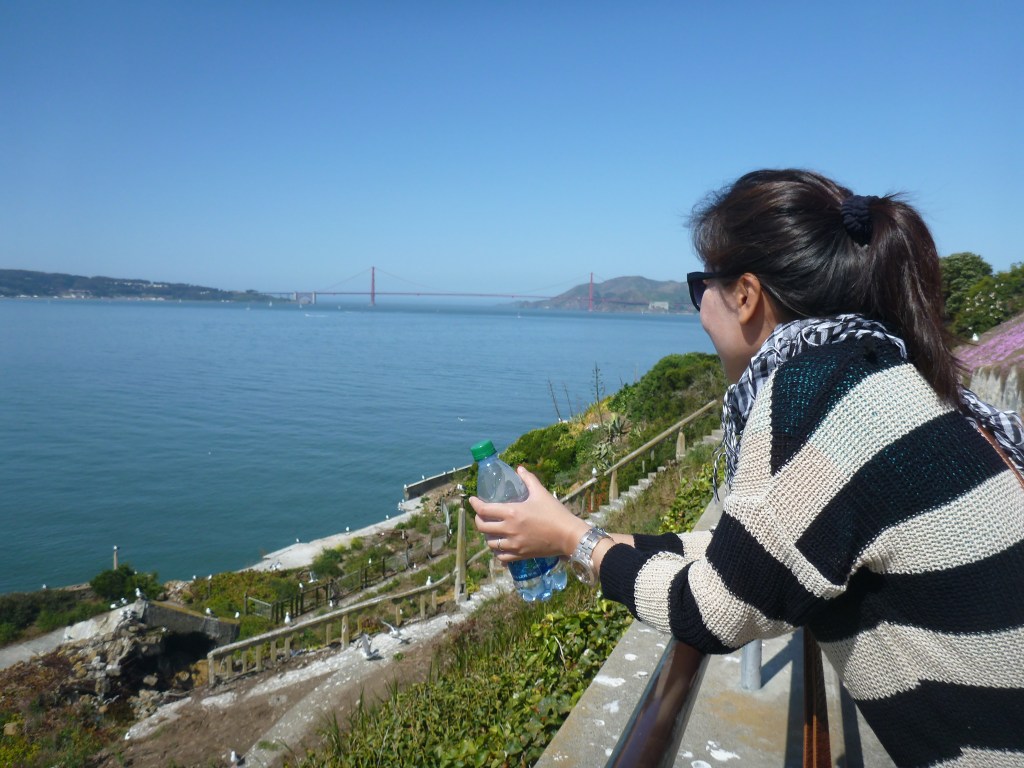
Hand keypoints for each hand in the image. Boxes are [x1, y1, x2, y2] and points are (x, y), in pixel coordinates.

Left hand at [469, 466, 590, 564]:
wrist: (568, 536)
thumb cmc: (555, 513)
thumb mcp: (541, 493)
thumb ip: (528, 479)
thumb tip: (519, 469)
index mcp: (512, 513)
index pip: (484, 510)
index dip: (475, 504)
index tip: (472, 500)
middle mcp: (509, 529)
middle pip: (483, 527)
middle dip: (478, 519)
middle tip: (481, 515)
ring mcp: (513, 544)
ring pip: (490, 543)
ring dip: (487, 535)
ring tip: (490, 530)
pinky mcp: (520, 555)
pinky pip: (501, 556)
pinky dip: (497, 551)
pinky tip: (499, 546)